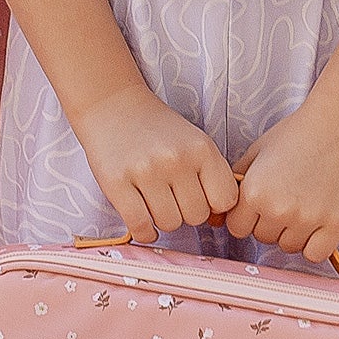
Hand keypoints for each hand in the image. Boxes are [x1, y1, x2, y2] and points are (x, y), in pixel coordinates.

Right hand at [72, 83, 240, 243]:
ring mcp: (146, 171)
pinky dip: (144, 232)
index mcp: (201, 148)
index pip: (225, 200)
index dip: (214, 204)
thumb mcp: (195, 141)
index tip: (200, 196)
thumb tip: (217, 220)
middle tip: (172, 196)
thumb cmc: (158, 130)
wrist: (112, 106)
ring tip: (155, 200)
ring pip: (170, 224)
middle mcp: (176, 159)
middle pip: (197, 216)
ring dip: (163, 219)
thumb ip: (211, 175)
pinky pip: (140, 226)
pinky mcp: (117, 183)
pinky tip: (143, 222)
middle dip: (186, 211)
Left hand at [227, 102, 338, 265]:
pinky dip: (315, 245)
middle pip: (262, 238)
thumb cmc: (300, 132)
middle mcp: (278, 209)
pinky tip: (318, 225)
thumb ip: (238, 181)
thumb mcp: (257, 151)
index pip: (237, 228)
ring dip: (293, 233)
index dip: (246, 217)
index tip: (259, 206)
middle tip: (286, 199)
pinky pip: (315, 254)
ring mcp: (308, 219)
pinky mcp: (336, 224)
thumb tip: (224, 210)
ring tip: (304, 206)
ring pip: (289, 247)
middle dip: (270, 223)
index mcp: (254, 192)